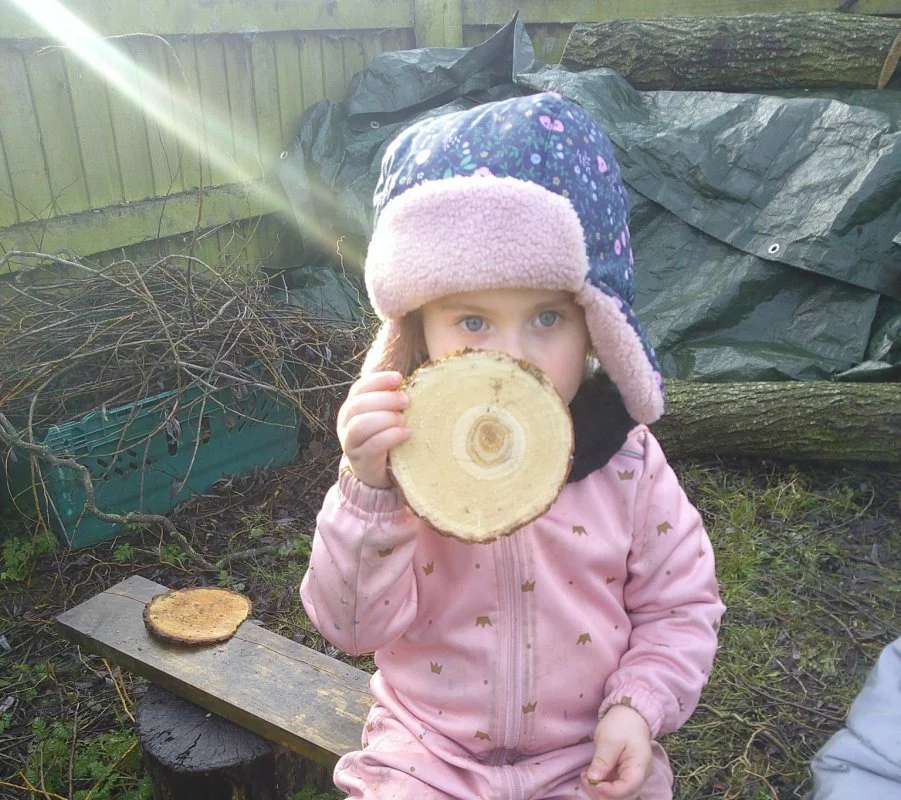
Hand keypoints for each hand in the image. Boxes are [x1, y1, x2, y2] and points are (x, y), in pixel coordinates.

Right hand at [337, 371, 409, 488]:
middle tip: (406, 401)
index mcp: (351, 409)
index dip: (378, 381)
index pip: (359, 388)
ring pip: (360, 425)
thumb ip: (390, 401)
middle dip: (384, 399)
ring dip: (385, 418)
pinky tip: (406, 433)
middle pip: (358, 405)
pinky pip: (373, 445)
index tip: (399, 378)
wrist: (380, 473)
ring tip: (403, 420)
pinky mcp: (362, 461)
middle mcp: (346, 424)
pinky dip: (391, 436)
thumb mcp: (385, 416)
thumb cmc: (386, 438)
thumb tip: (405, 381)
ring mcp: (351, 444)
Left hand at [581, 704, 652, 798]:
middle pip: (623, 797)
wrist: (629, 715)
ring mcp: (632, 779)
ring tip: (586, 776)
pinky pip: (613, 790)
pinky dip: (600, 787)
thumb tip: (594, 779)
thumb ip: (603, 760)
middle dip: (601, 793)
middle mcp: (639, 778)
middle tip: (586, 777)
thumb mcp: (610, 739)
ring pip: (617, 797)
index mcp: (640, 767)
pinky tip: (589, 777)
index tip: (592, 780)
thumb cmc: (621, 724)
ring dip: (599, 792)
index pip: (627, 789)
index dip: (608, 790)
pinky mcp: (623, 777)